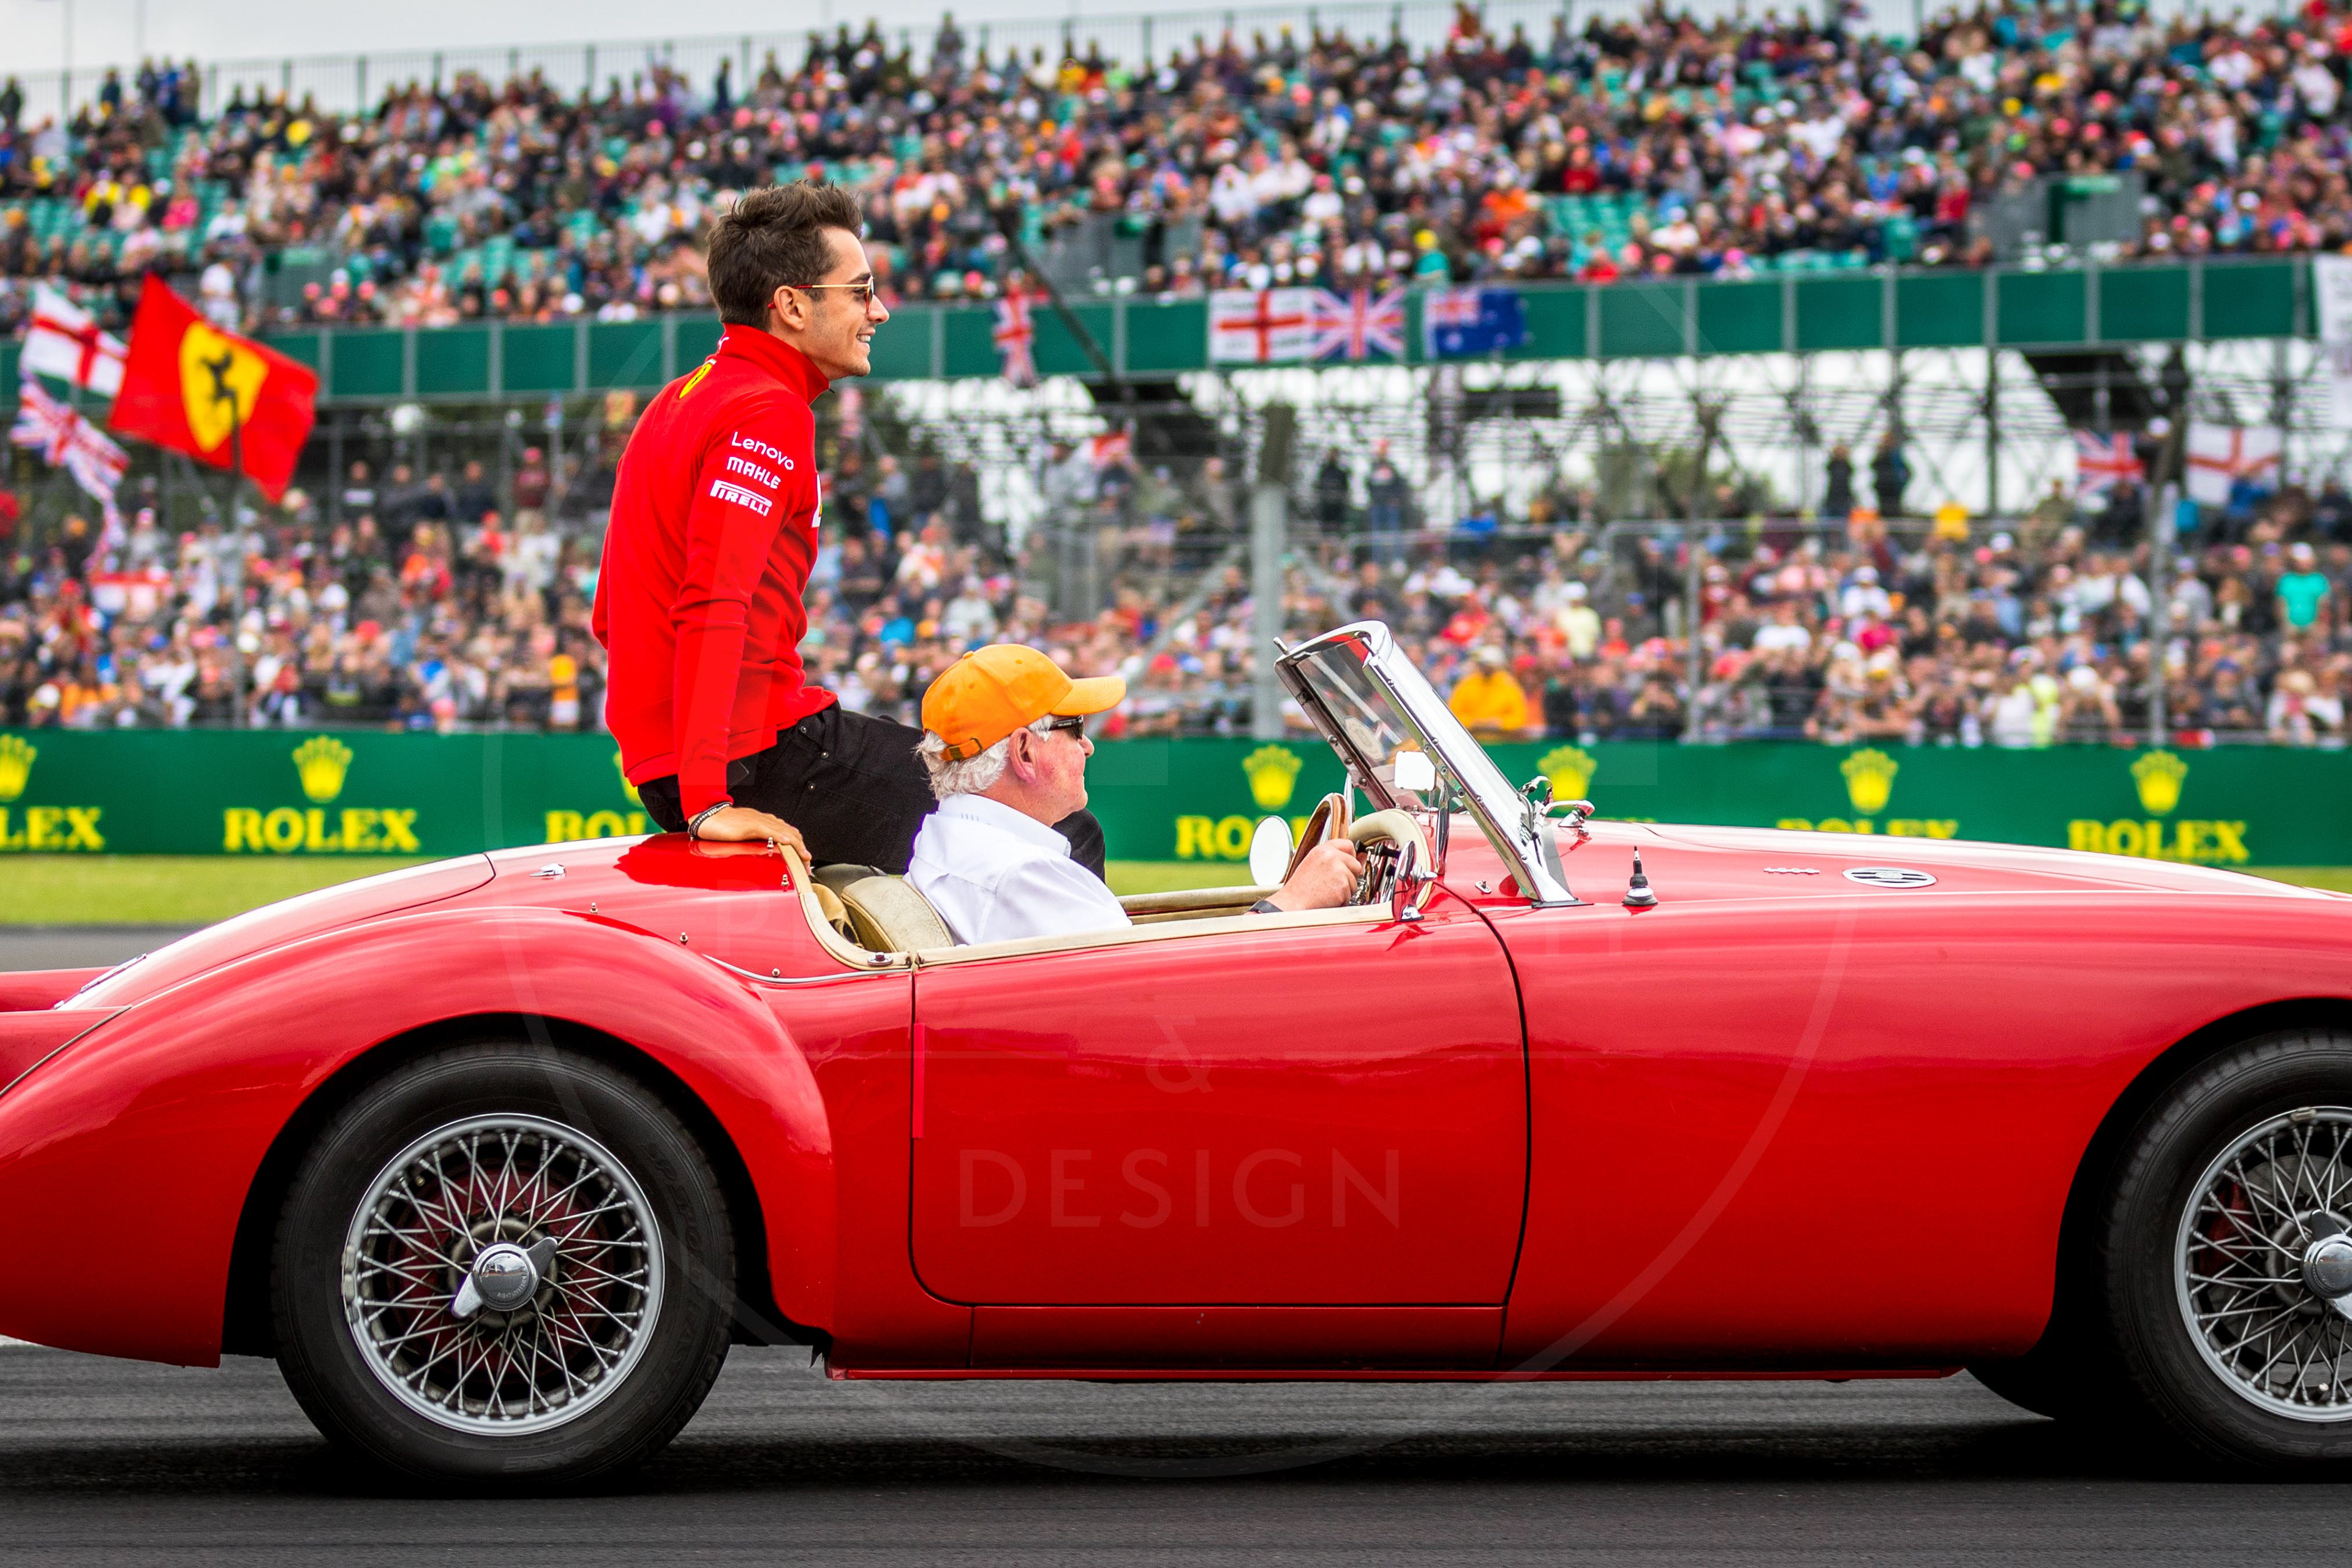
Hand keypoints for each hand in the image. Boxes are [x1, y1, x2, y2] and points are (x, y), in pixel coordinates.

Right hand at [690, 805, 808, 860]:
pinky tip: (787, 842)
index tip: (804, 861)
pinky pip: (768, 830)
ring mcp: (758, 821)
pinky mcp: (750, 824)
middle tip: (807, 864)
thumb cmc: (722, 827)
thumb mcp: (744, 838)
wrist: (707, 818)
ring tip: (804, 856)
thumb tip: (766, 855)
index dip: (799, 846)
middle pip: (790, 833)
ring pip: (783, 831)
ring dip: (796, 845)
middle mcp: (765, 820)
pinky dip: (780, 835)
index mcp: (764, 823)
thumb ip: (756, 844)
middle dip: (801, 849)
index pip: (788, 833)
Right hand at [1265, 839, 1361, 912]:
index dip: (1351, 856)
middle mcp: (1332, 857)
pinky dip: (1342, 899)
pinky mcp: (1342, 886)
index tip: (1347, 864)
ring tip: (1327, 891)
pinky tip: (1328, 898)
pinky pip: (1350, 894)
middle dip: (1349, 876)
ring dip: (1345, 889)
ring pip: (1354, 881)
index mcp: (1323, 850)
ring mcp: (1338, 871)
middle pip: (1355, 864)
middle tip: (1332, 883)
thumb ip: (1336, 859)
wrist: (1293, 903)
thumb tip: (1360, 858)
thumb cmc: (1301, 888)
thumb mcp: (1314, 865)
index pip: (1347, 845)